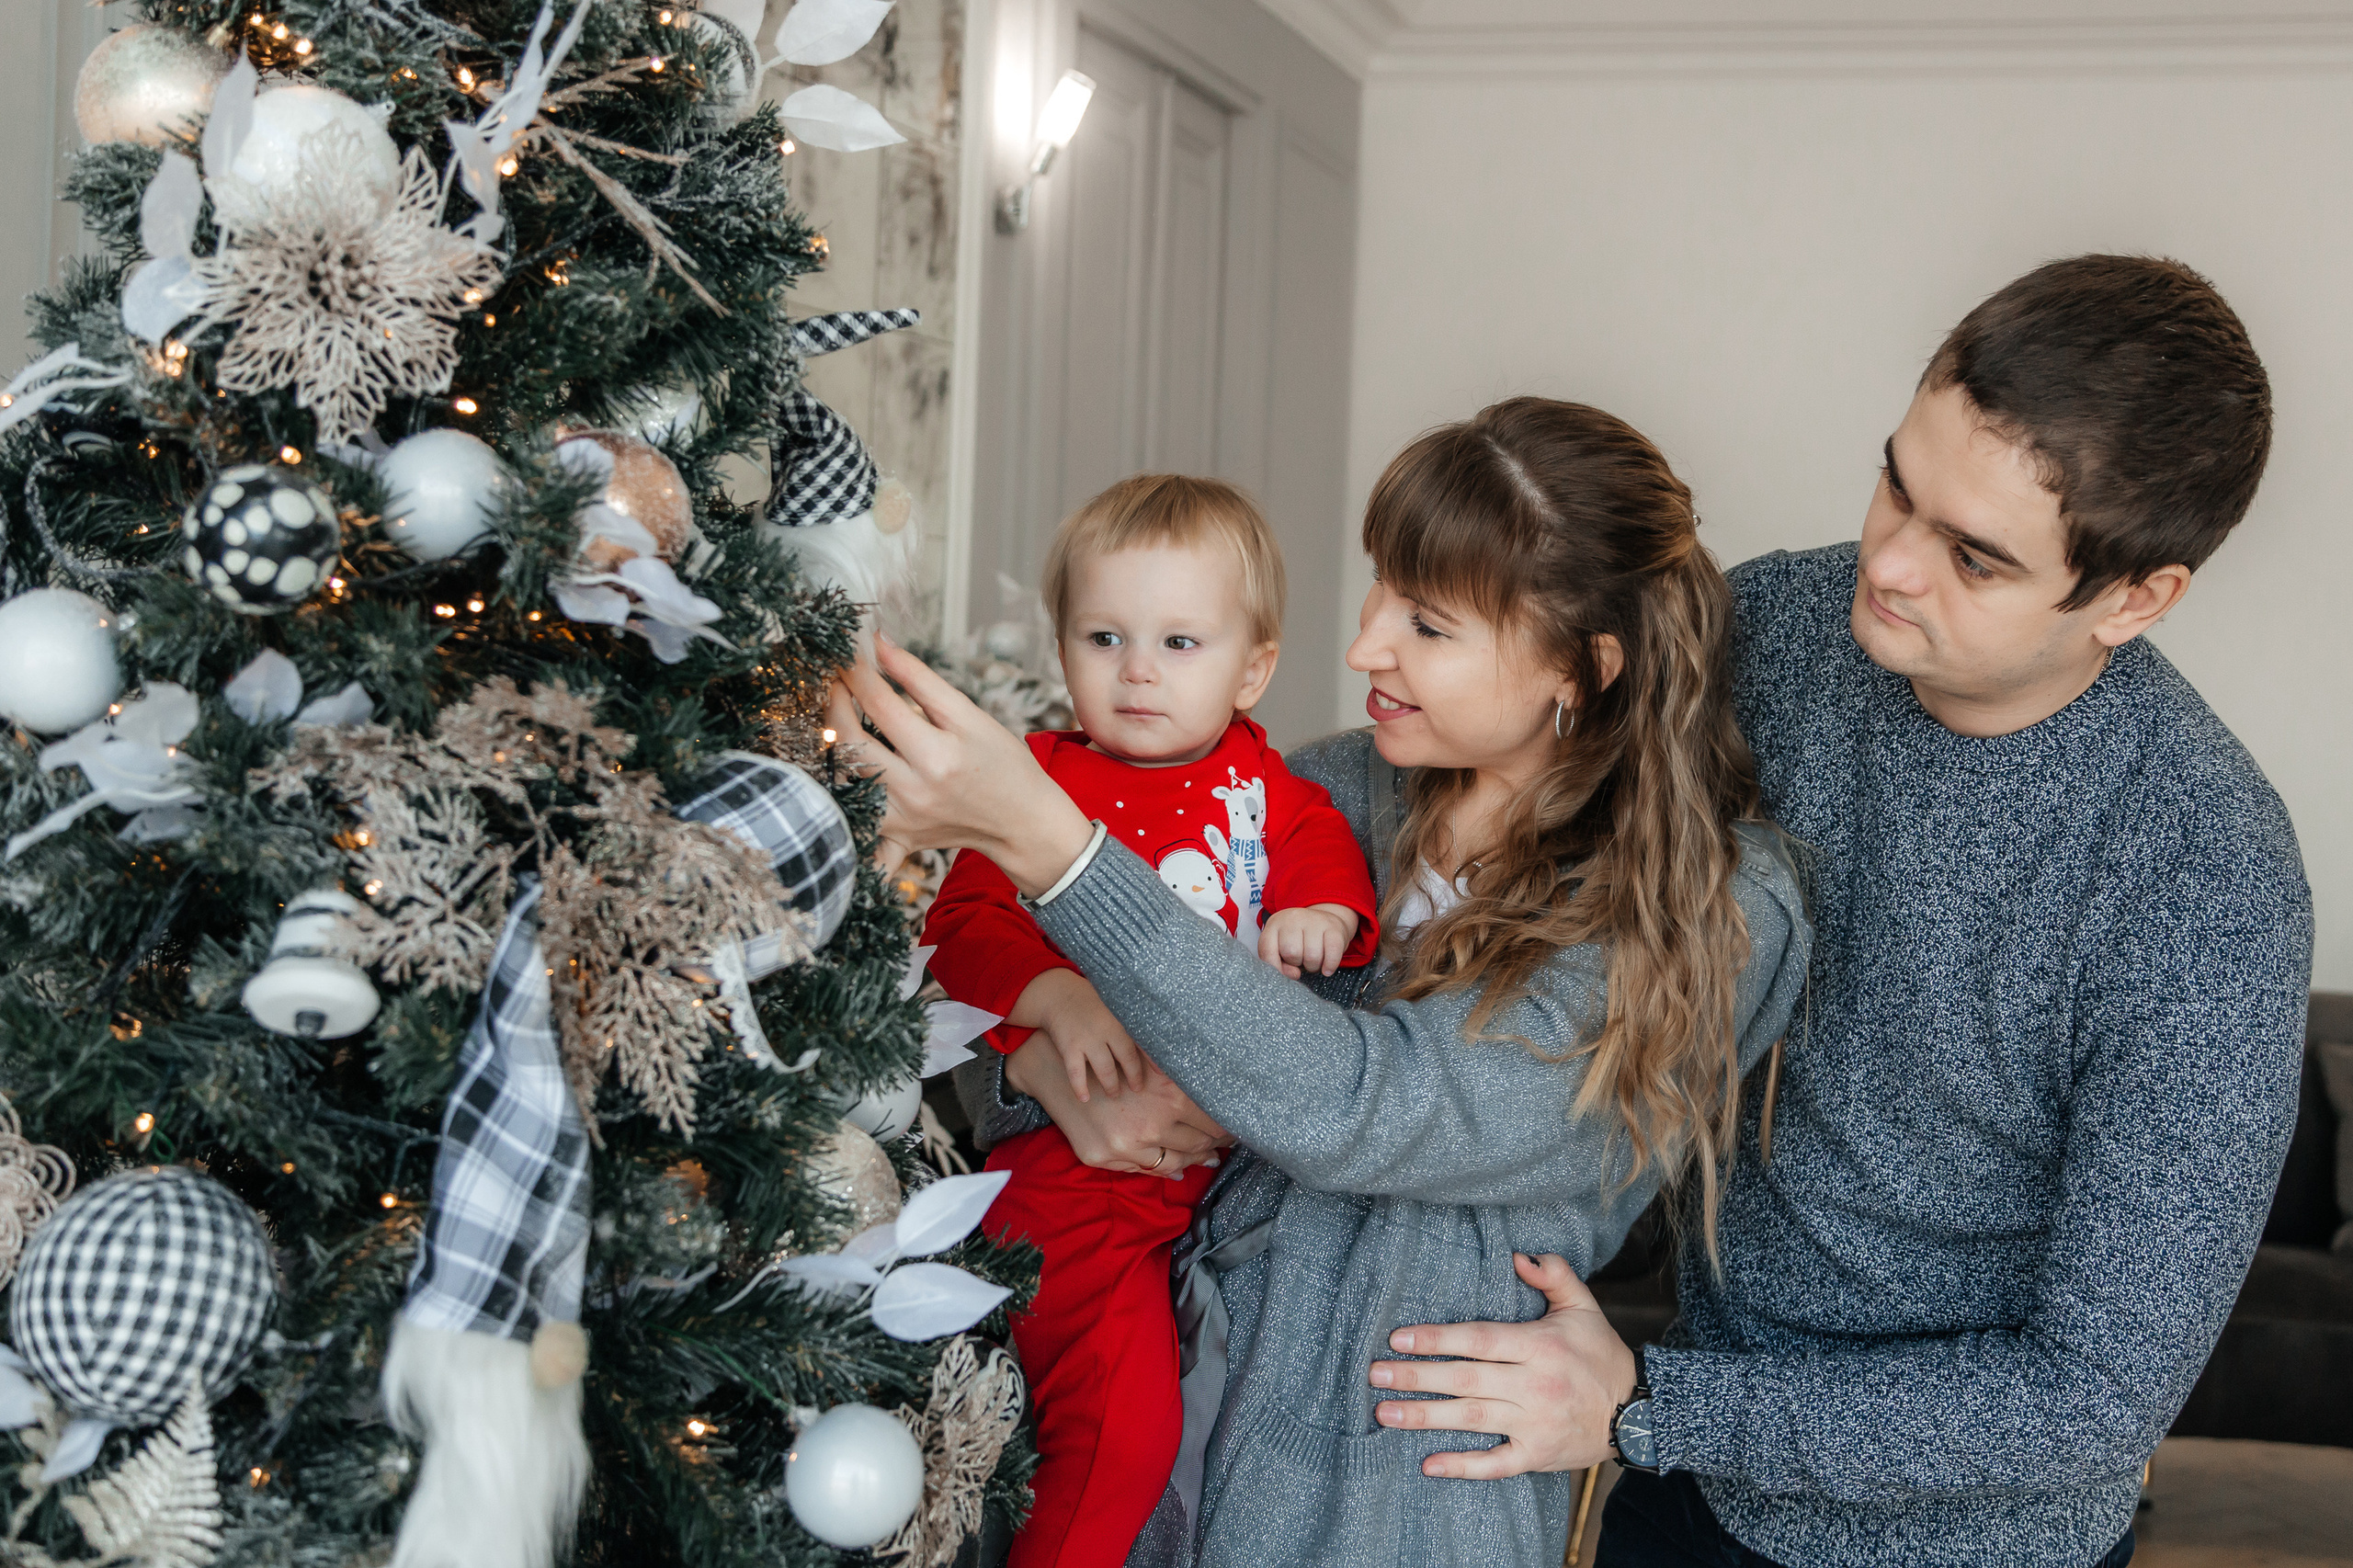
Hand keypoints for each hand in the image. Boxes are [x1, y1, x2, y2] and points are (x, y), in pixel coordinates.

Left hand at [828, 639, 1095, 893]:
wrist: (1023, 820)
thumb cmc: (1003, 764)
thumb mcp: (969, 715)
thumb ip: (920, 679)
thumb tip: (879, 644)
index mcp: (937, 757)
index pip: (880, 705)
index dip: (857, 673)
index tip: (848, 653)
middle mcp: (914, 792)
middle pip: (849, 742)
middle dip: (835, 703)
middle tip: (837, 681)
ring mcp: (901, 820)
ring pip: (842, 777)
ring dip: (833, 742)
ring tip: (840, 716)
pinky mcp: (897, 836)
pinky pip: (855, 823)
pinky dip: (840, 802)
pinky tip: (838, 775)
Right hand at [1006, 1032, 1234, 1177]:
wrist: (1054, 1068)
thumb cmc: (1109, 1058)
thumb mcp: (1151, 1062)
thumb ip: (1183, 1081)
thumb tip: (1219, 1105)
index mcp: (1169, 1098)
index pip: (1214, 1124)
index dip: (1230, 1129)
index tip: (1239, 1129)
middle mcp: (1150, 1126)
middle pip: (1198, 1145)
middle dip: (1216, 1145)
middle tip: (1228, 1144)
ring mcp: (1126, 1146)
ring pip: (1174, 1163)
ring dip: (1194, 1160)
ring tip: (1207, 1155)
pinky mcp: (1104, 1157)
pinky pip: (1145, 1171)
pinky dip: (1166, 1170)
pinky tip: (1178, 1166)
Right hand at [1012, 969, 1148, 1100]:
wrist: (1057, 994)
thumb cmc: (1091, 1003)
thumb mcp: (1113, 1005)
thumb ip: (1129, 1020)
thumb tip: (1155, 1038)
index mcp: (1121, 1018)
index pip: (1143, 1041)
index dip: (1154, 1059)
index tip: (1163, 1074)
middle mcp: (1107, 1028)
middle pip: (1127, 1058)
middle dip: (1134, 1077)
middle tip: (1137, 1089)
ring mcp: (1088, 1038)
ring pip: (1105, 1069)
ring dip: (1111, 1085)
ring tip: (1113, 1093)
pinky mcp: (1069, 1047)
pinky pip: (1076, 1073)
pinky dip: (1080, 1087)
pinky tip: (1084, 1098)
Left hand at [1258, 903, 1359, 977]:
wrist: (1326, 920)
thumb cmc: (1300, 940)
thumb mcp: (1282, 948)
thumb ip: (1279, 964)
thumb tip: (1294, 974)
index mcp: (1274, 924)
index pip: (1267, 950)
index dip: (1275, 967)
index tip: (1285, 971)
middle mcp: (1292, 918)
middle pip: (1291, 953)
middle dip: (1297, 964)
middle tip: (1301, 960)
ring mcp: (1314, 920)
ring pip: (1312, 956)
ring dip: (1313, 966)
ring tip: (1313, 960)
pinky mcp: (1333, 926)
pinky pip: (1332, 953)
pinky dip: (1330, 965)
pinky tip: (1327, 968)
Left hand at [1367, 1253, 1637, 1477]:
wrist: (1638, 1414)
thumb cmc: (1601, 1354)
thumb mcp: (1584, 1306)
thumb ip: (1552, 1274)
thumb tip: (1517, 1255)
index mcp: (1540, 1346)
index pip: (1479, 1340)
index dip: (1437, 1338)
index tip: (1398, 1338)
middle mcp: (1534, 1386)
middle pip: (1466, 1380)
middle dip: (1417, 1377)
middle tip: (1375, 1375)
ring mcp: (1534, 1425)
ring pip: (1471, 1420)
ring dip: (1425, 1417)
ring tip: (1384, 1413)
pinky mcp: (1537, 1456)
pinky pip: (1495, 1464)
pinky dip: (1462, 1467)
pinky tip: (1428, 1464)